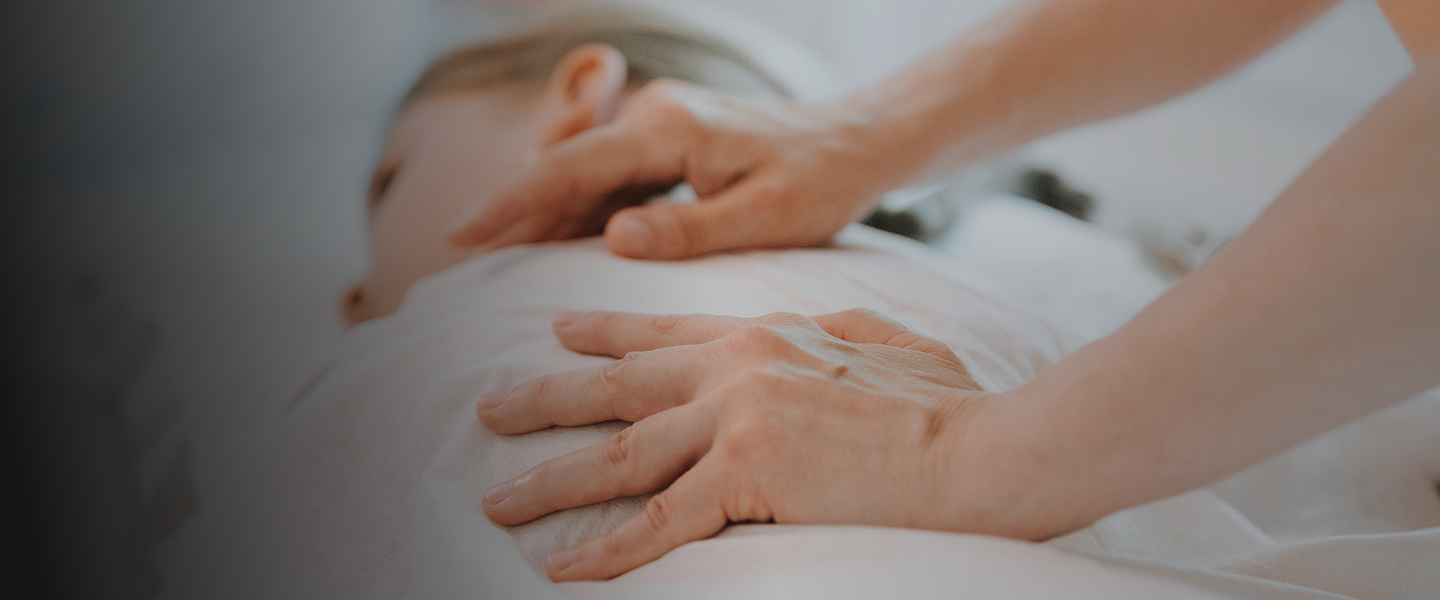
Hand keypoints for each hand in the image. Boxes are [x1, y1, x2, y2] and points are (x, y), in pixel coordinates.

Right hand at [447, 80, 917, 258]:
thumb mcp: (766, 218)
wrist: (858, 141)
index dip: (511, 203)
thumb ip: (688, 230)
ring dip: (543, 209)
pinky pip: (607, 172)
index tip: (460, 234)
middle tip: (464, 254)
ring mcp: (658, 121)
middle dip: (512, 207)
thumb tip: (611, 238)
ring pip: (580, 168)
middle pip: (562, 163)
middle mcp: (655, 113)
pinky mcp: (667, 137)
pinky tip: (561, 242)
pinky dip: (578, 205)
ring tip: (499, 256)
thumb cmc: (822, 182)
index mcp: (670, 128)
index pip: (571, 167)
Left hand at [477, 309, 1014, 581]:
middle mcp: (736, 367)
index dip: (603, 332)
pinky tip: (566, 568)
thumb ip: (829, 329)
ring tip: (497, 500)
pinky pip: (658, 521)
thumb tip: (806, 331)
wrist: (982, 446)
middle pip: (619, 387)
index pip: (665, 334)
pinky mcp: (747, 475)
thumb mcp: (883, 339)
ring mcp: (736, 418)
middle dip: (544, 399)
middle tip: (488, 410)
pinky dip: (607, 550)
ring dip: (551, 480)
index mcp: (765, 335)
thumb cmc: (948, 402)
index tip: (556, 332)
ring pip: (621, 455)